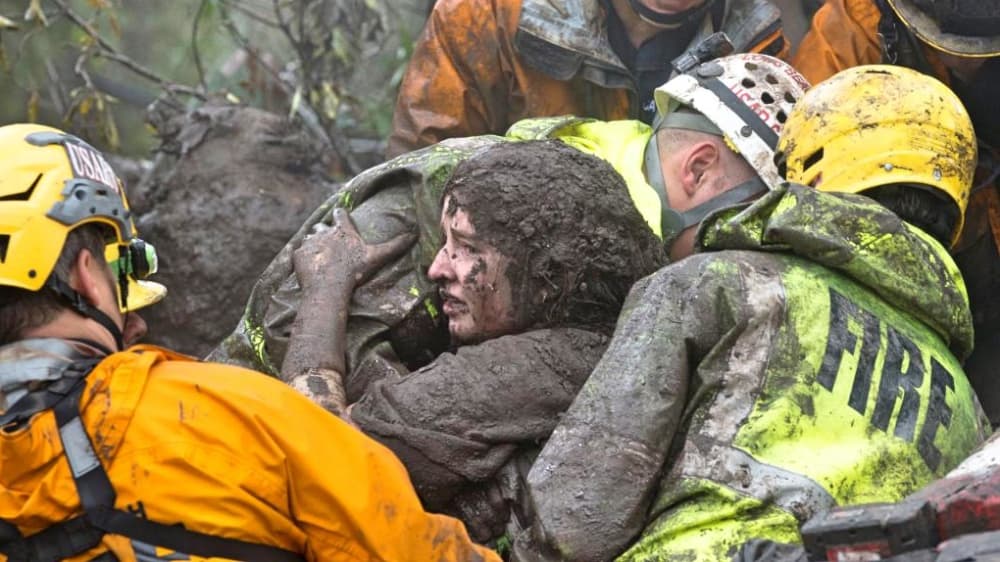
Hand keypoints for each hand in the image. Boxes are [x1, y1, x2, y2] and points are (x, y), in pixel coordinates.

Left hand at [293, 207, 415, 290]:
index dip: (341, 215)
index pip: (340, 214)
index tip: (341, 216)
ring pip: (309, 239)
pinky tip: (309, 268)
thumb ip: (394, 246)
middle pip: (321, 226)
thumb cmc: (354, 271)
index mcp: (343, 231)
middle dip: (323, 232)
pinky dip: (303, 259)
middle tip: (328, 243)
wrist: (329, 286)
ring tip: (318, 256)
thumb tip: (414, 235)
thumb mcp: (377, 257)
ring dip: (313, 245)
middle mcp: (325, 232)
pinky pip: (299, 254)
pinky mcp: (298, 255)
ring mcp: (310, 243)